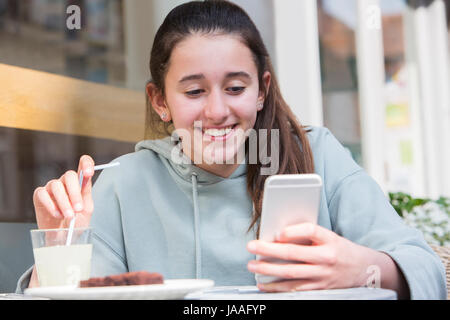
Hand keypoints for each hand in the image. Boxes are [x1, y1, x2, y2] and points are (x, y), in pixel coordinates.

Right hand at [32, 155, 94, 229]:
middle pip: (69, 176)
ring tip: (69, 216)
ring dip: (64, 202)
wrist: (64, 237)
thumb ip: (86, 194)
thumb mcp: (86, 209)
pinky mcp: (39, 195)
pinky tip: (57, 214)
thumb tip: (85, 180)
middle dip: (75, 193)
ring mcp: (52, 187)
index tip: (88, 173)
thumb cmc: (76, 222)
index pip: (84, 164)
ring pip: (56, 186)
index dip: (86, 164)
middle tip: (78, 208)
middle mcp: (65, 182)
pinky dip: (51, 206)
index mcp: (79, 183)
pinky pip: (43, 194)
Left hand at [246, 223, 371, 291]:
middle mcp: (326, 259)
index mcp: (329, 241)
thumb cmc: (341, 249)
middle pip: (294, 254)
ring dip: (268, 270)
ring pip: (291, 274)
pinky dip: (277, 287)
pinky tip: (264, 284)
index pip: (310, 231)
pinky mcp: (319, 289)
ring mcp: (322, 276)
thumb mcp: (329, 236)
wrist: (364, 269)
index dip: (292, 231)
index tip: (277, 232)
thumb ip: (308, 235)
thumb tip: (279, 236)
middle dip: (269, 250)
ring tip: (252, 266)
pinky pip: (294, 289)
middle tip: (252, 247)